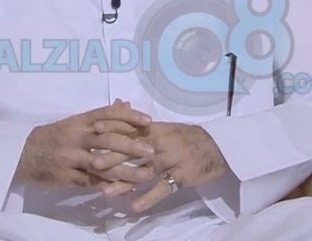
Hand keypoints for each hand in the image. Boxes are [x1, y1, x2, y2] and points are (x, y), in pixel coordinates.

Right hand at [16, 100, 156, 188]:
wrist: (24, 155)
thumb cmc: (55, 136)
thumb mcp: (75, 122)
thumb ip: (101, 116)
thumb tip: (125, 104)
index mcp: (80, 121)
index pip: (107, 114)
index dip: (129, 117)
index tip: (148, 121)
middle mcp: (76, 137)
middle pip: (107, 139)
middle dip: (132, 145)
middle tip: (151, 151)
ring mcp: (71, 157)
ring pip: (102, 164)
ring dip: (126, 170)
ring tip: (145, 175)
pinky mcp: (66, 176)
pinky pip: (91, 182)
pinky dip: (108, 185)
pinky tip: (124, 189)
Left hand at [98, 122, 230, 212]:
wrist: (218, 148)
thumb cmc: (188, 138)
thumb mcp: (165, 127)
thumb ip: (140, 122)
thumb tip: (118, 104)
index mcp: (158, 129)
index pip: (133, 127)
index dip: (113, 127)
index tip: (93, 129)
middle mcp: (163, 143)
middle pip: (136, 149)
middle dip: (114, 156)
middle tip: (94, 163)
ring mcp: (173, 160)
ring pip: (145, 171)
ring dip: (125, 182)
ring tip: (106, 192)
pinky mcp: (181, 176)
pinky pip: (163, 188)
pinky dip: (148, 198)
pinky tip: (134, 208)